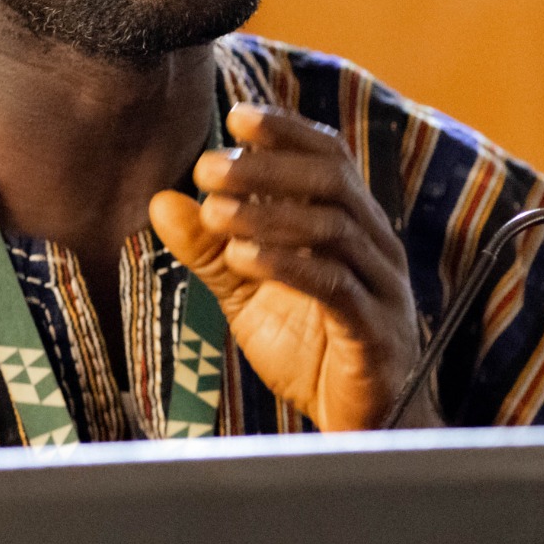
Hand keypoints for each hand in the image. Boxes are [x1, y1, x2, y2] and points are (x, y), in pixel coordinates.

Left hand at [149, 104, 432, 430]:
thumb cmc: (310, 353)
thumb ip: (210, 249)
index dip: (287, 131)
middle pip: (332, 181)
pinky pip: (335, 286)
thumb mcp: (246, 294)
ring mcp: (380, 287)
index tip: (237, 116)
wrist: (356, 428)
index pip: (329, 157)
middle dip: (268, 167)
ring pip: (333, 227)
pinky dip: (288, 266)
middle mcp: (374, 246)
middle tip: (209, 168)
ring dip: (269, 214)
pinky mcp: (374, 331)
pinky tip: (244, 259)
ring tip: (216, 213)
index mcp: (352, 226)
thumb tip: (163, 199)